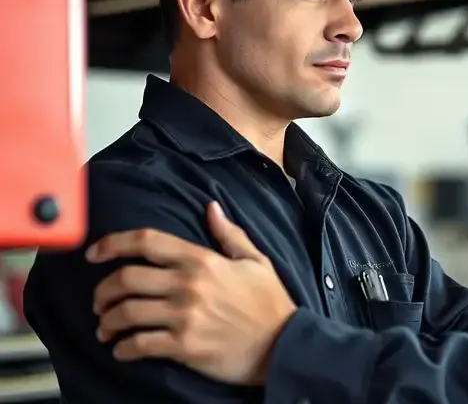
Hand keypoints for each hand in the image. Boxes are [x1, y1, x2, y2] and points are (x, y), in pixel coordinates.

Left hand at [86, 202, 296, 384]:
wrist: (283, 344)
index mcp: (202, 260)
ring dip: (107, 321)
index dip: (113, 243)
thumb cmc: (270, 302)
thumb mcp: (255, 260)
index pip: (147, 242)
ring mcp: (184, 316)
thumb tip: (211, 207)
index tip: (93, 253)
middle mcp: (188, 285)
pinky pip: (139, 345)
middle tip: (99, 300)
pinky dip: (122, 348)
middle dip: (102, 290)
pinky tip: (121, 349)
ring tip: (106, 327)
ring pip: (126, 313)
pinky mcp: (184, 347)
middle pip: (126, 278)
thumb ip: (229, 233)